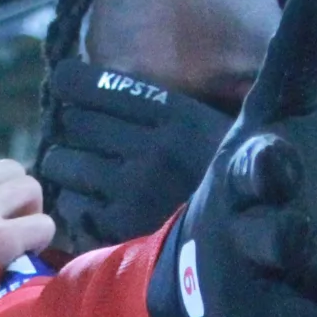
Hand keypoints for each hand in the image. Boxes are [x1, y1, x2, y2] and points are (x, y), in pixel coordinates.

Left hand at [38, 60, 231, 251]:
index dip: (70, 82)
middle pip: (73, 122)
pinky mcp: (121, 229)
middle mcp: (150, 148)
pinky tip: (91, 204)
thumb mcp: (208, 127)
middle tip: (83, 137)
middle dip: (73, 127)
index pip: (95, 85)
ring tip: (80, 172)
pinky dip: (74, 203)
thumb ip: (164, 106)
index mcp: (176, 115)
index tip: (65, 84)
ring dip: (66, 165)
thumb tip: (108, 81)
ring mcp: (133, 190)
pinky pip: (71, 206)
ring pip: (62, 163)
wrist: (254, 235)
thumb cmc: (232, 178)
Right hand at [142, 0, 316, 316]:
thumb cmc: (250, 183)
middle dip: (286, 245)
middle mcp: (242, 243)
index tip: (282, 159)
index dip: (264, 165)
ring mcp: (257, 302)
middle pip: (264, 244)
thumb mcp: (272, 120)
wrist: (197, 270)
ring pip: (313, 315)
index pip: (250, 168)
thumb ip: (294, 61)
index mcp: (240, 180)